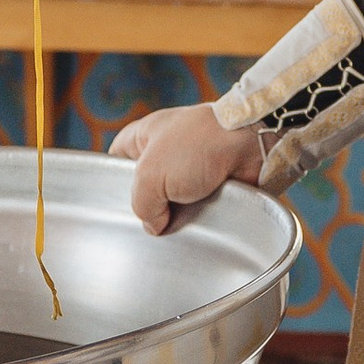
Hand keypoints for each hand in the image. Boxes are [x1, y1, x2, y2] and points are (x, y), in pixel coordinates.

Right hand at [110, 104, 265, 234]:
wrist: (251, 144)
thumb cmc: (200, 144)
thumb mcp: (150, 175)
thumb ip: (141, 205)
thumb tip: (154, 226)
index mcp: (144, 137)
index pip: (116, 162)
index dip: (113, 184)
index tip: (112, 208)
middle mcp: (167, 152)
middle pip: (146, 191)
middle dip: (149, 209)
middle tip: (150, 222)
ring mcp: (193, 170)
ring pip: (174, 206)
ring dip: (178, 217)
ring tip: (179, 226)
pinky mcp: (216, 186)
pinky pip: (201, 211)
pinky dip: (202, 219)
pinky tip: (202, 224)